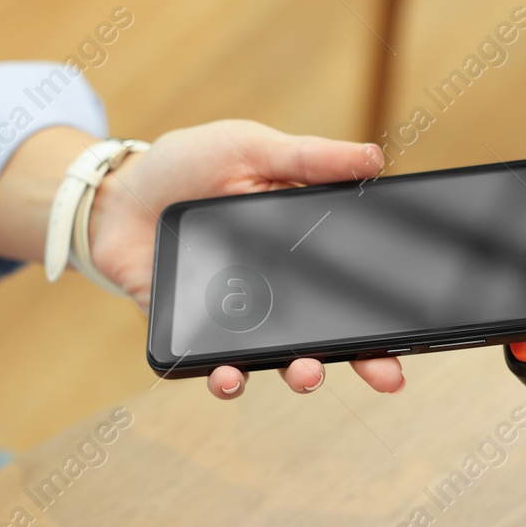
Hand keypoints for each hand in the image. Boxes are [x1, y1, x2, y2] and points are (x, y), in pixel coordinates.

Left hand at [87, 120, 405, 398]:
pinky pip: (217, 366)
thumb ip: (309, 159)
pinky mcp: (196, 335)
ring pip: (280, 361)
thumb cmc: (184, 166)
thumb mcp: (251, 148)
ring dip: (300, 373)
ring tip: (307, 373)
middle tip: (387, 376)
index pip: (354, 287)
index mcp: (300, 249)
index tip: (414, 334)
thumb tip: (374, 158)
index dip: (386, 314)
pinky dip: (227, 378)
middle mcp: (277, 292)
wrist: (111, 196)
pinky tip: (229, 375)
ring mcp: (239, 319)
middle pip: (332, 334)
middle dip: (364, 362)